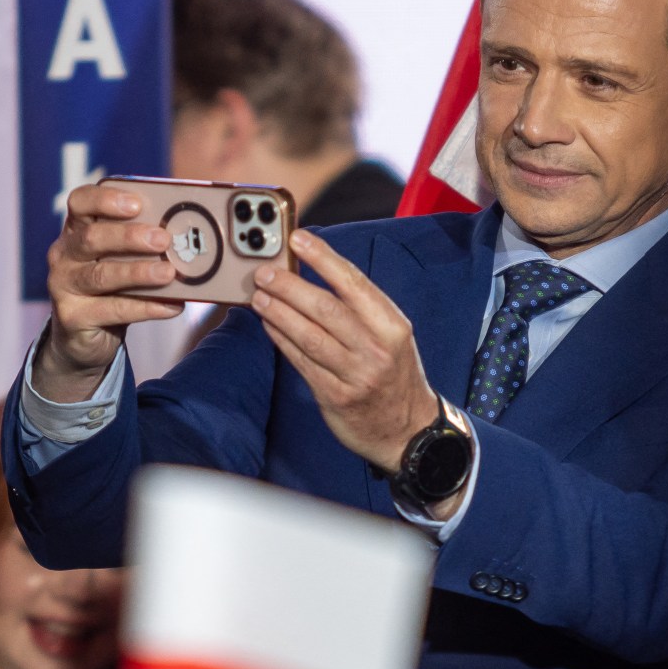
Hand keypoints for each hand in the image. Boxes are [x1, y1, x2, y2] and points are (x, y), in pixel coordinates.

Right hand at [36, 183, 182, 402]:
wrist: (84, 336)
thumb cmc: (113, 286)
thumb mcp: (123, 259)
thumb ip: (145, 244)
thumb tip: (194, 237)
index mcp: (77, 230)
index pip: (81, 202)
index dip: (105, 199)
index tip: (137, 203)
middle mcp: (64, 254)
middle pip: (92, 238)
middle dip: (129, 236)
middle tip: (163, 240)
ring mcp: (63, 286)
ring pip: (101, 275)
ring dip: (139, 272)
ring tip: (169, 273)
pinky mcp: (72, 317)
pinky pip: (112, 310)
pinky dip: (146, 307)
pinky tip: (171, 306)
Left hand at [251, 231, 441, 481]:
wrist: (408, 428)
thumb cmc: (395, 373)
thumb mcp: (392, 336)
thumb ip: (360, 308)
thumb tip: (315, 273)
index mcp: (393, 325)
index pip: (354, 283)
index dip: (323, 258)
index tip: (298, 239)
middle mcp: (376, 348)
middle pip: (326, 308)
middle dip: (290, 286)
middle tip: (265, 272)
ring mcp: (355, 374)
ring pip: (309, 335)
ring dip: (279, 312)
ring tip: (259, 296)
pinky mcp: (335, 396)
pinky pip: (301, 362)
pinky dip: (282, 340)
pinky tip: (270, 325)